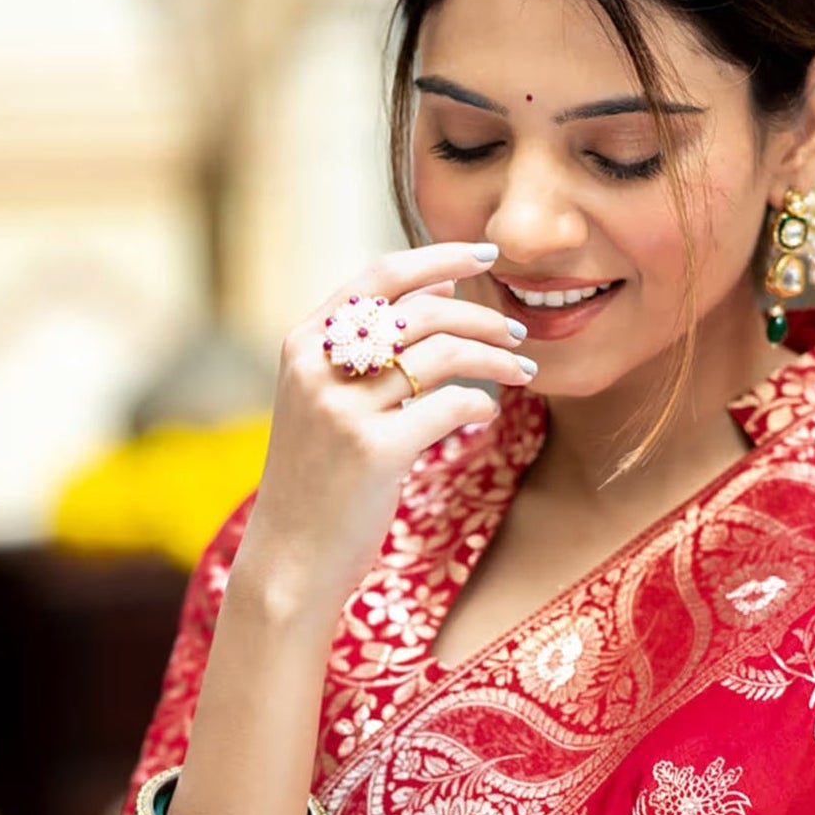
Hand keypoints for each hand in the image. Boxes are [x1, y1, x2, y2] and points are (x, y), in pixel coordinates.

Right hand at [238, 242, 534, 618]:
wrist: (291, 559)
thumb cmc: (318, 478)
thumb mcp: (323, 400)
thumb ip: (363, 346)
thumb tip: (439, 288)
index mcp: (302, 343)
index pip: (378, 276)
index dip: (437, 256)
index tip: (484, 255)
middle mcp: (318, 367)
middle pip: (420, 311)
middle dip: (481, 316)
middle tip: (516, 334)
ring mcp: (343, 409)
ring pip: (442, 353)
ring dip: (495, 357)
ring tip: (522, 371)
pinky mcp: (373, 452)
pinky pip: (450, 405)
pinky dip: (479, 403)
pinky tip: (486, 414)